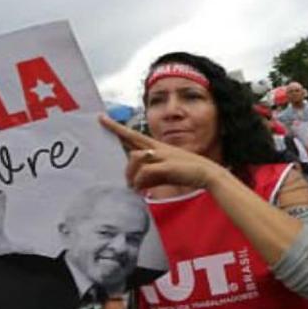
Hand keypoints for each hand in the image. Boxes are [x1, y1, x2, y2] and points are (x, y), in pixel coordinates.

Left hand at [99, 115, 223, 189]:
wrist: (206, 173)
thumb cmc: (185, 172)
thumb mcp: (164, 174)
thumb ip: (150, 176)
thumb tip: (136, 184)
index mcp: (157, 147)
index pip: (134, 135)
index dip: (119, 128)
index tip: (104, 118)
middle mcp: (158, 148)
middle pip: (133, 137)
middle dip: (116, 128)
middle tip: (101, 120)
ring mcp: (162, 155)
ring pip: (135, 158)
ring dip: (130, 173)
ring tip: (132, 187)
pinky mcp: (166, 165)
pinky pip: (145, 171)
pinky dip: (140, 181)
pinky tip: (140, 190)